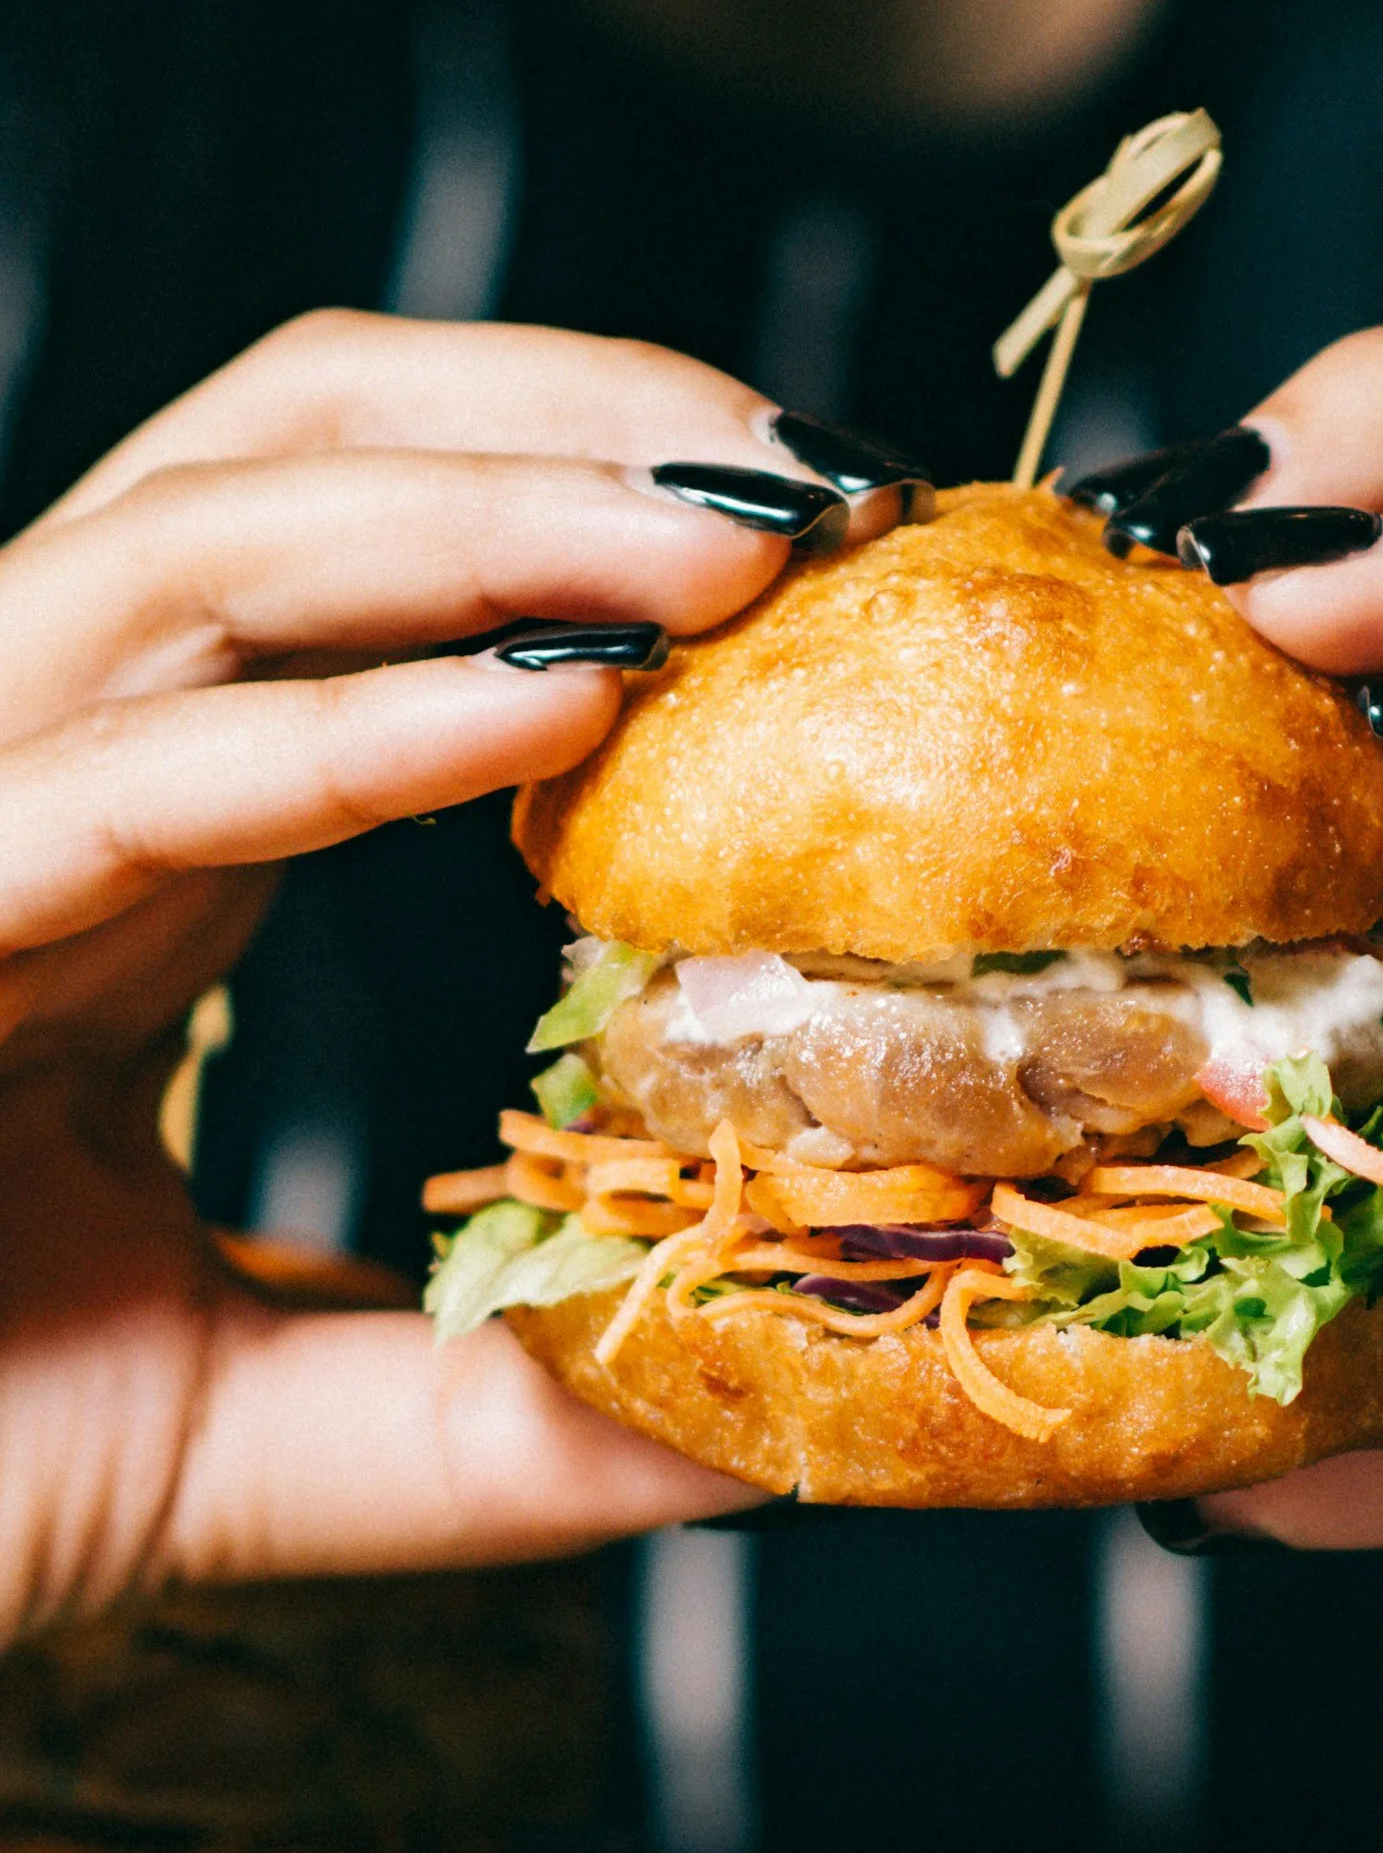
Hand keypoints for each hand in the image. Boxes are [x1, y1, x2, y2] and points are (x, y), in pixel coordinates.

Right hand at [0, 311, 898, 1640]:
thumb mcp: (272, 1435)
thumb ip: (493, 1413)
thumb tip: (741, 1410)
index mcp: (141, 831)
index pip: (365, 556)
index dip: (594, 499)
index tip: (834, 549)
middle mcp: (44, 766)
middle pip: (286, 444)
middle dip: (565, 417)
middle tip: (814, 474)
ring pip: (196, 544)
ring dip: (491, 510)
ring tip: (738, 544)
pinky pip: (113, 789)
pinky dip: (341, 732)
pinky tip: (557, 709)